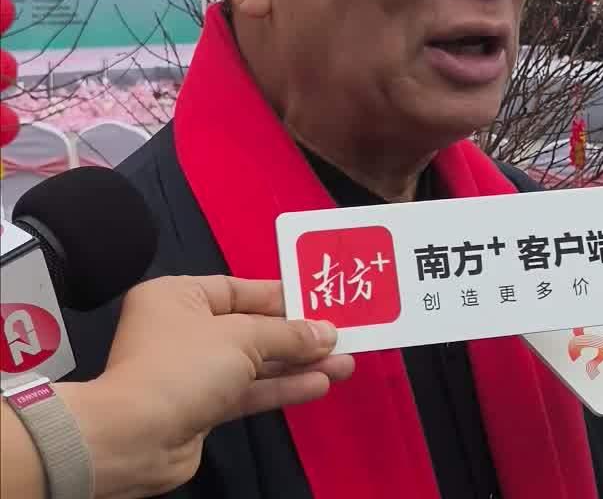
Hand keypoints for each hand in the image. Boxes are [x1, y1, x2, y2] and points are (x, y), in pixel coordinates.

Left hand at [75, 275, 354, 498]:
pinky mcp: (201, 406)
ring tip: (344, 363)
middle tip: (342, 335)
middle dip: (298, 335)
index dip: (281, 296)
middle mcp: (182, 330)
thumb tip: (328, 333)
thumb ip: (289, 334)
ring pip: (255, 362)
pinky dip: (282, 387)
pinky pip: (249, 390)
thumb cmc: (183, 367)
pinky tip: (319, 385)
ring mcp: (192, 371)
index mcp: (178, 297)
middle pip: (252, 327)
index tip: (319, 301)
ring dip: (298, 364)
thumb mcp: (243, 338)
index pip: (238, 289)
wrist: (135, 437)